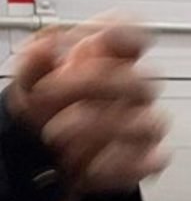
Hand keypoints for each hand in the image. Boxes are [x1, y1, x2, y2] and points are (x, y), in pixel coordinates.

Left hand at [6, 18, 168, 198]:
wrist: (44, 159)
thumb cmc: (45, 114)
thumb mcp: (28, 84)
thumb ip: (34, 62)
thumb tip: (45, 47)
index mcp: (108, 63)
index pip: (134, 38)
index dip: (121, 36)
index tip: (91, 42)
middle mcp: (131, 91)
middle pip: (140, 80)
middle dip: (91, 87)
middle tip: (49, 95)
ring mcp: (142, 124)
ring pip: (149, 123)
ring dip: (99, 129)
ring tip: (59, 134)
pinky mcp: (145, 159)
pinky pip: (152, 161)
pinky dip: (118, 165)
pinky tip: (89, 164)